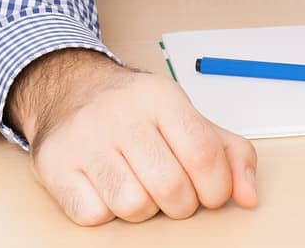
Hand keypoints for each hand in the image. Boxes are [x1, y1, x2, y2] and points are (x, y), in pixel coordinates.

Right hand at [8, 49, 258, 224]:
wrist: (69, 90)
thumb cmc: (135, 112)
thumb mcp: (188, 118)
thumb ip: (230, 154)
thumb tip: (250, 196)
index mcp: (160, 96)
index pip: (204, 155)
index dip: (215, 188)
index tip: (210, 192)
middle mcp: (120, 113)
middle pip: (171, 187)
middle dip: (181, 204)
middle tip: (174, 193)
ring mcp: (84, 138)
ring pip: (132, 205)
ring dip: (143, 208)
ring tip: (139, 186)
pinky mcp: (54, 163)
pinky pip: (93, 215)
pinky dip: (106, 212)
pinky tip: (107, 188)